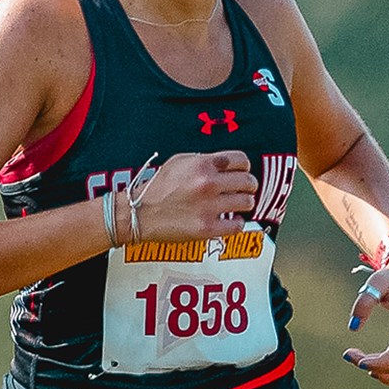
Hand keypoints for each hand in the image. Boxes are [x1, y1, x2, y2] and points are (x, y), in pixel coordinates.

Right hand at [129, 151, 258, 241]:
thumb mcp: (179, 162)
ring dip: (244, 204)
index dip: (244, 167)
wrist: (140, 213)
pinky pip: (238, 225)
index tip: (242, 172)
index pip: (241, 160)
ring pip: (247, 202)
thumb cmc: (158, 188)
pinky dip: (237, 223)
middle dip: (248, 186)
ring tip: (237, 205)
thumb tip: (227, 164)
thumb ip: (204, 160)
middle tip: (243, 190)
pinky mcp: (208, 228)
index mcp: (202, 164)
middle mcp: (208, 183)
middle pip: (248, 181)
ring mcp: (209, 207)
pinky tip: (231, 221)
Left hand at [342, 255, 388, 384]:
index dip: (381, 361)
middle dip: (373, 366)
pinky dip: (388, 373)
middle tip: (349, 354)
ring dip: (380, 372)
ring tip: (358, 359)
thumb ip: (364, 302)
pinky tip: (371, 363)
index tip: (359, 361)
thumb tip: (353, 327)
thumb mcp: (376, 281)